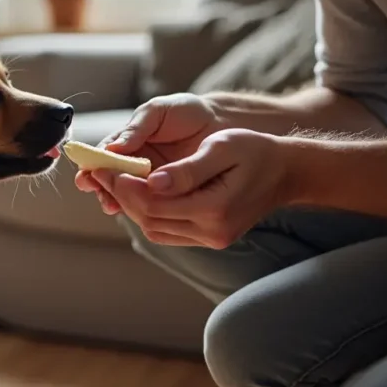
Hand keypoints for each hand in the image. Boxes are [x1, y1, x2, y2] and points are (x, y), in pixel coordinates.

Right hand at [75, 94, 223, 214]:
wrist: (224, 125)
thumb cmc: (187, 112)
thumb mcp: (158, 112)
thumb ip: (137, 128)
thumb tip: (111, 148)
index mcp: (126, 141)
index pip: (103, 155)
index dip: (93, 166)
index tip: (87, 176)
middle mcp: (133, 163)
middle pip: (110, 178)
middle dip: (102, 187)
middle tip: (99, 193)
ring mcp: (150, 181)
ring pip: (127, 194)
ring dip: (117, 200)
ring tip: (112, 205)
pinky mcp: (167, 194)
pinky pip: (149, 204)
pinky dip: (140, 209)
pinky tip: (134, 212)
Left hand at [91, 129, 291, 247]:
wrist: (286, 172)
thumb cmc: (255, 151)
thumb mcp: (222, 148)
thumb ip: (187, 169)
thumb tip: (150, 182)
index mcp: (215, 209)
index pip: (152, 203)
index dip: (123, 186)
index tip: (103, 167)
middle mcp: (211, 232)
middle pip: (148, 218)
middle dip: (120, 195)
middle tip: (100, 173)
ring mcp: (209, 239)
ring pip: (154, 228)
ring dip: (130, 205)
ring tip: (113, 181)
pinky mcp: (207, 238)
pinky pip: (166, 230)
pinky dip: (147, 212)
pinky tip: (137, 192)